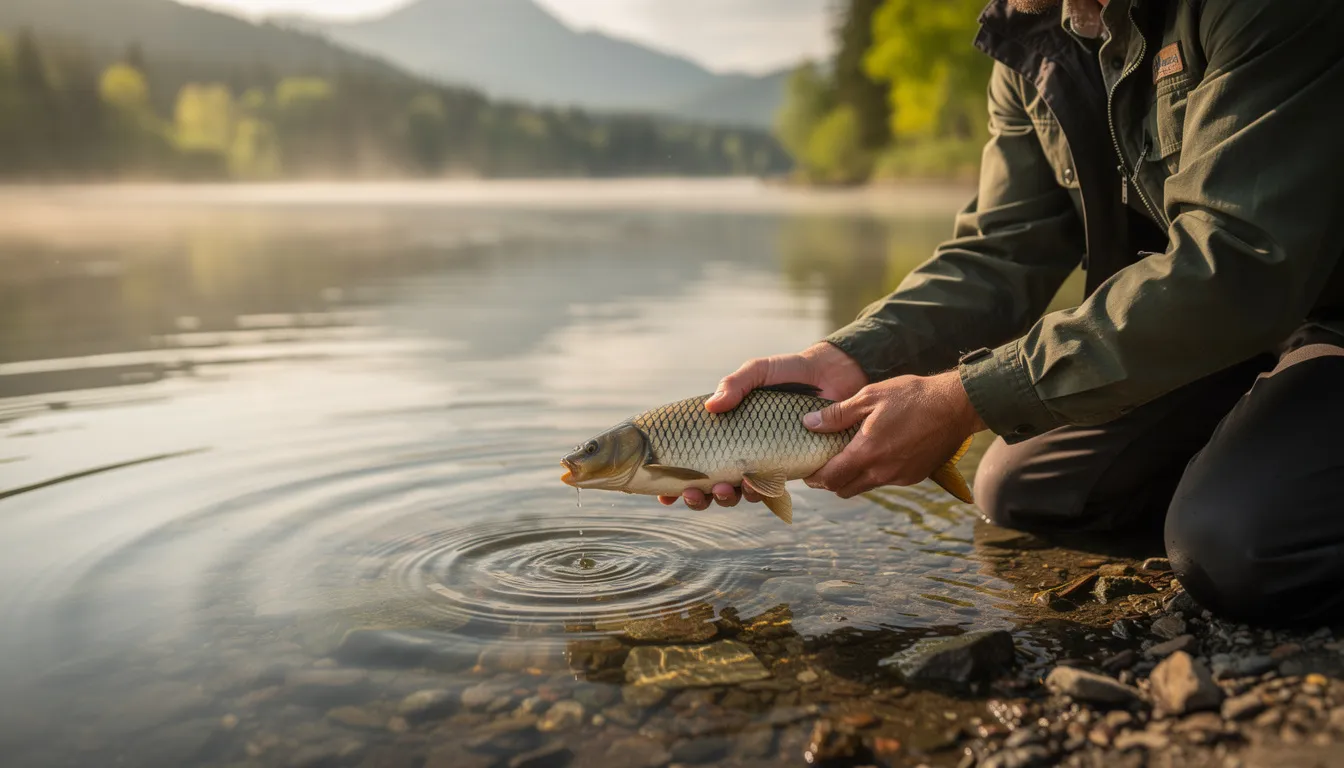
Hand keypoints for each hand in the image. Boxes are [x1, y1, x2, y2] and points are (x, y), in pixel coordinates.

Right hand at [659, 342, 867, 510]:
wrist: (833, 377)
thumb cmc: (789, 372)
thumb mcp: (757, 371)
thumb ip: (735, 384)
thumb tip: (712, 407)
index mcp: (724, 432)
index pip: (691, 461)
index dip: (673, 482)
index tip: (661, 493)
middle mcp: (741, 452)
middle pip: (709, 486)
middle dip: (697, 497)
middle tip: (693, 492)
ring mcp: (764, 463)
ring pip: (737, 494)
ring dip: (726, 498)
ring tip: (726, 487)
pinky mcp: (790, 469)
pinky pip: (772, 491)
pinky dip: (761, 493)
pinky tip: (757, 485)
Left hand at [801, 370, 986, 498]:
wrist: (956, 406)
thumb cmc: (912, 396)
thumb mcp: (869, 396)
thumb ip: (837, 414)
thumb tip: (809, 423)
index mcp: (867, 453)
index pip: (831, 478)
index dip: (814, 478)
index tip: (806, 472)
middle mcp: (882, 471)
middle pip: (844, 490)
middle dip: (830, 482)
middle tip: (824, 466)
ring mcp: (900, 476)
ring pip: (865, 487)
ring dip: (853, 478)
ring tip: (848, 458)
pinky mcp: (914, 476)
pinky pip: (885, 481)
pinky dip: (874, 473)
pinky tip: (876, 454)